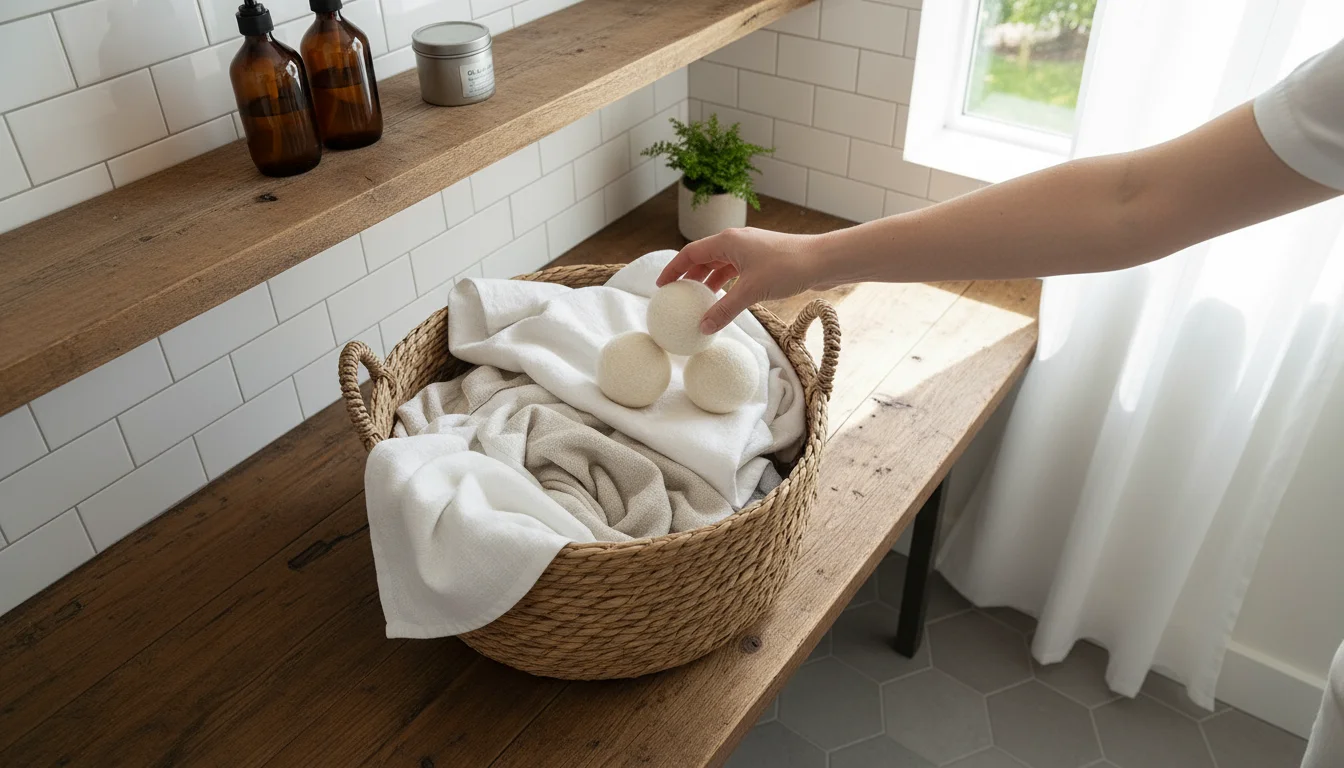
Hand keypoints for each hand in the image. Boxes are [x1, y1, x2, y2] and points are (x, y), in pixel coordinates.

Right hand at [657, 228, 822, 333]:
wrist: (822, 260)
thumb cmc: (787, 267)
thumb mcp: (750, 291)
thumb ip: (724, 310)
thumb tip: (703, 328)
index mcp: (727, 240)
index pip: (690, 253)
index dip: (673, 269)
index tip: (662, 286)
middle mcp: (736, 241)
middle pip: (703, 257)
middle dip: (689, 276)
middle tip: (677, 296)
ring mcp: (750, 250)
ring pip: (720, 265)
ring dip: (707, 282)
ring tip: (697, 301)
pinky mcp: (763, 260)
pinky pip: (735, 271)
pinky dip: (726, 285)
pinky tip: (724, 299)